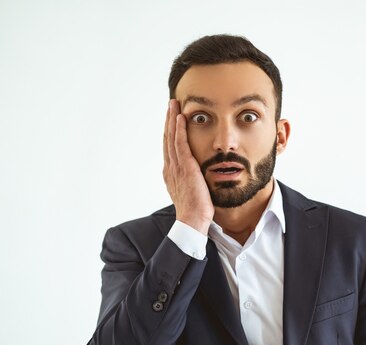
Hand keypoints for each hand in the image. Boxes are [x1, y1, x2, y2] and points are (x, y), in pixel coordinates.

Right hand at [163, 99, 213, 234]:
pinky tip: (181, 118)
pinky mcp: (185, 167)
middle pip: (168, 138)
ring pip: (172, 137)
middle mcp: (170, 167)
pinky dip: (179, 130)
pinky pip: (180, 144)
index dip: (170, 132)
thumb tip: (198, 177)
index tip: (172, 119)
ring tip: (174, 104)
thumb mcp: (192, 192)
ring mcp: (176, 167)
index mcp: (171, 173)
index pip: (170, 147)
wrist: (192, 220)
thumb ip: (192, 181)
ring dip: (172, 119)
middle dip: (169, 120)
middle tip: (171, 104)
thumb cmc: (196, 210)